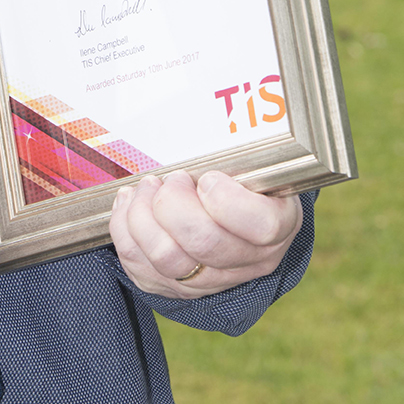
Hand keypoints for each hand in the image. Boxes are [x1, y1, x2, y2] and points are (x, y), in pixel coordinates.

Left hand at [110, 170, 302, 297]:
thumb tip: (205, 116)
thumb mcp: (253, 162)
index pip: (262, 226)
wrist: (234, 220)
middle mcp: (249, 260)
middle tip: (170, 179)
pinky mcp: (176, 288)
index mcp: (278, 223)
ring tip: (146, 188)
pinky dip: (125, 230)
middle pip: (204, 242)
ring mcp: (213, 280)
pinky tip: (129, 204)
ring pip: (168, 259)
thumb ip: (235, 152)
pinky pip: (140, 267)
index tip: (206, 177)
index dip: (226, 200)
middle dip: (173, 203)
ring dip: (144, 216)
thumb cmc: (241, 179)